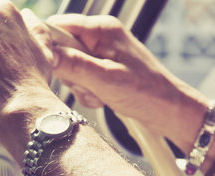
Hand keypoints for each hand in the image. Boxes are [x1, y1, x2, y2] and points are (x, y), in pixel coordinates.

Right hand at [47, 14, 206, 137]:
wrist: (168, 110)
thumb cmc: (145, 92)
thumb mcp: (104, 80)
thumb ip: (73, 65)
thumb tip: (46, 54)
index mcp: (102, 30)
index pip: (59, 26)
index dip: (49, 45)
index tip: (51, 66)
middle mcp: (101, 37)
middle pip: (62, 49)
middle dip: (69, 72)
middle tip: (87, 86)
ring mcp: (102, 53)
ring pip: (70, 67)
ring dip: (79, 86)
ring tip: (99, 94)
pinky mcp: (103, 68)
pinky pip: (81, 78)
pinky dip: (87, 91)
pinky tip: (102, 98)